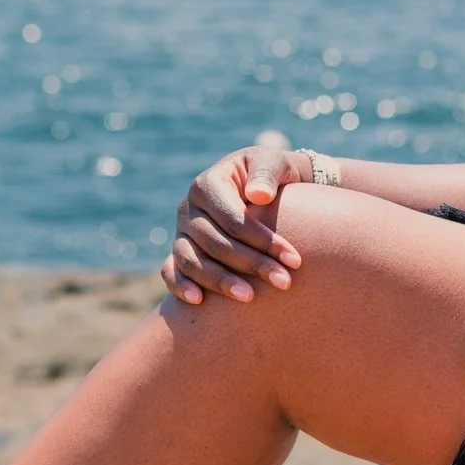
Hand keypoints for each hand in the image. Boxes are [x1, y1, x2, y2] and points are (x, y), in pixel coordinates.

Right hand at [161, 144, 307, 305]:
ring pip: (192, 261)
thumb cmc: (269, 174)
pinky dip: (180, 286)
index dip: (263, 240)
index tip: (294, 260)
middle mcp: (188, 209)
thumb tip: (259, 196)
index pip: (233, 218)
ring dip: (220, 282)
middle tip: (285, 282)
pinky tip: (199, 301)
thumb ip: (267, 174)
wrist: (261, 187)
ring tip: (250, 297)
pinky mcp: (180, 250)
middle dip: (252, 265)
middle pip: (215, 243)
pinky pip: (170, 271)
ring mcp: (181, 232)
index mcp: (207, 184)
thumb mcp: (272, 163)